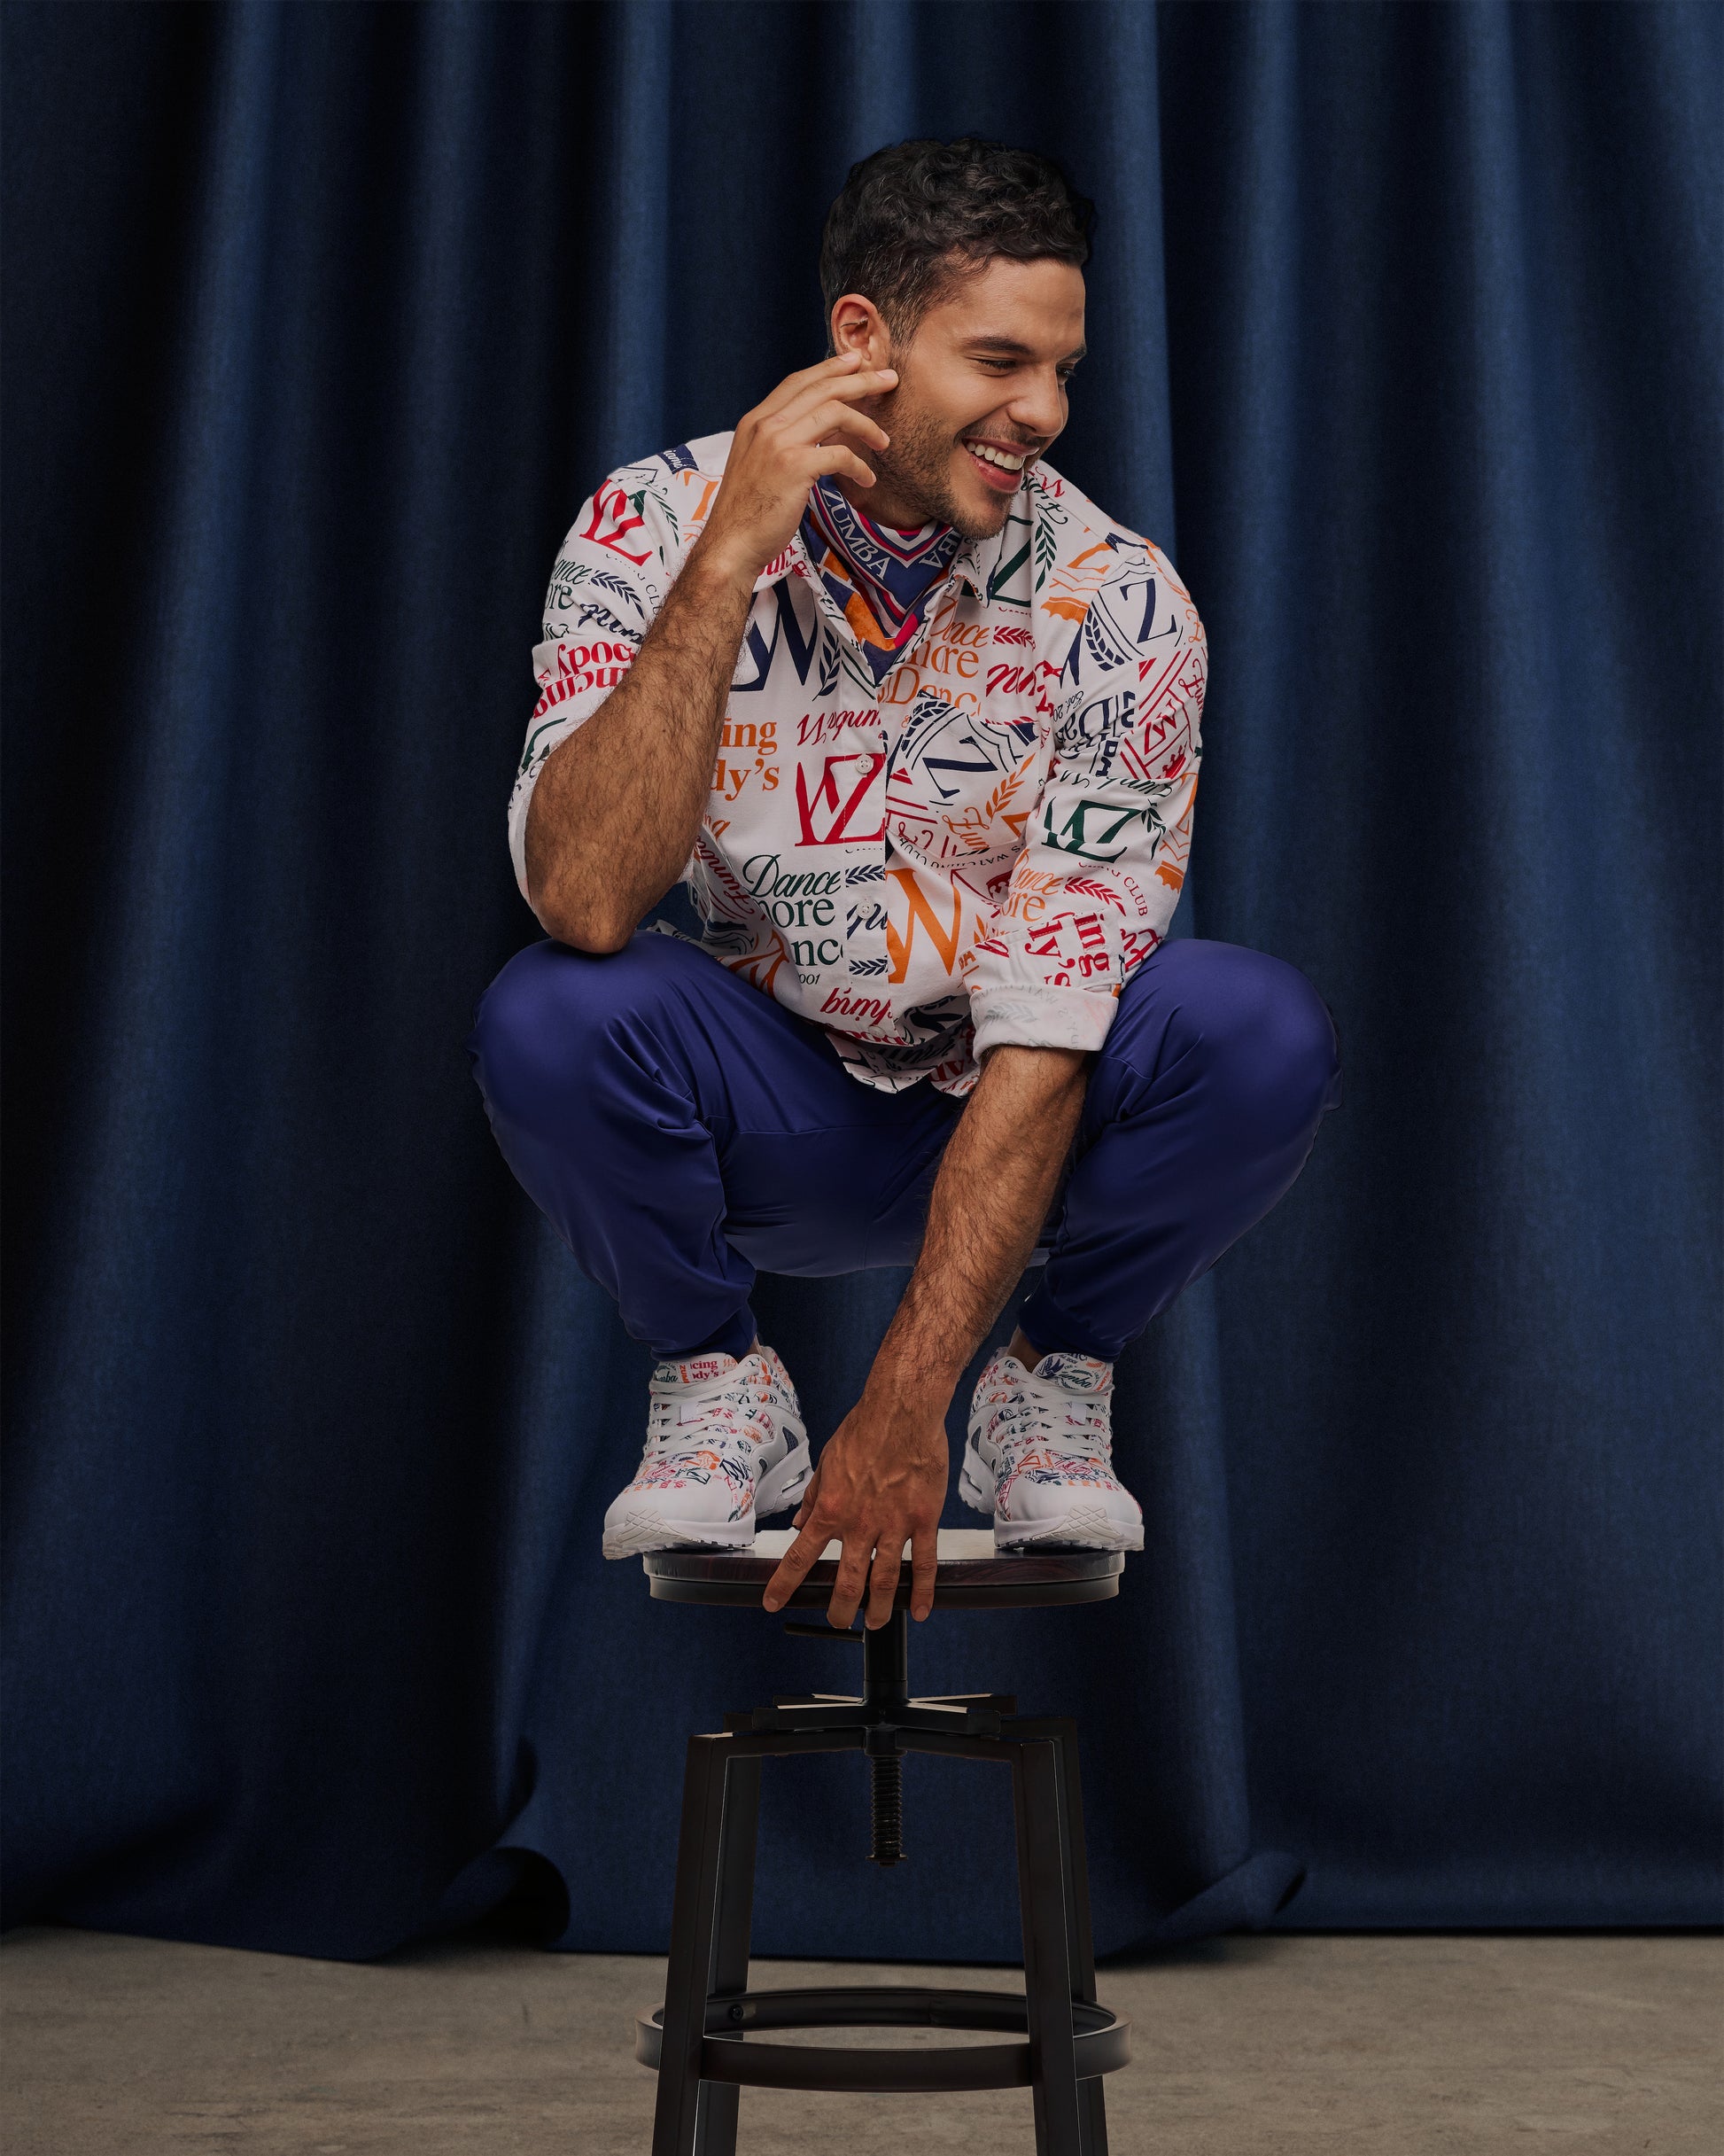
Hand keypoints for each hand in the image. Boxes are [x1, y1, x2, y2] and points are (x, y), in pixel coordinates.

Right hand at [692, 352, 896, 586]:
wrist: (730, 545)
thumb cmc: (747, 513)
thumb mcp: (758, 465)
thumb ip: (781, 441)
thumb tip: (818, 431)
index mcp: (755, 420)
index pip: (798, 382)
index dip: (830, 368)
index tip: (857, 362)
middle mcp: (765, 425)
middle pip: (822, 389)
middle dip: (861, 381)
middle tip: (890, 380)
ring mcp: (778, 444)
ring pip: (835, 413)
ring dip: (867, 425)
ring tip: (885, 441)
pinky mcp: (794, 467)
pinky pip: (840, 455)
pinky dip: (860, 467)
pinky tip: (868, 479)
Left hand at [762, 1385, 947, 1628]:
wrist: (902, 1410)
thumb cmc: (864, 1429)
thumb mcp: (825, 1462)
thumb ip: (813, 1497)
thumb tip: (801, 1523)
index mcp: (831, 1509)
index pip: (800, 1557)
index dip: (784, 1585)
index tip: (773, 1603)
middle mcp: (859, 1524)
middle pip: (846, 1581)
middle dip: (839, 1608)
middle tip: (837, 1619)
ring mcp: (894, 1524)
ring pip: (884, 1580)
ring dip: (878, 1608)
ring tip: (875, 1622)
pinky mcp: (924, 1519)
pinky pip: (924, 1563)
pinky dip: (921, 1591)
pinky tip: (919, 1609)